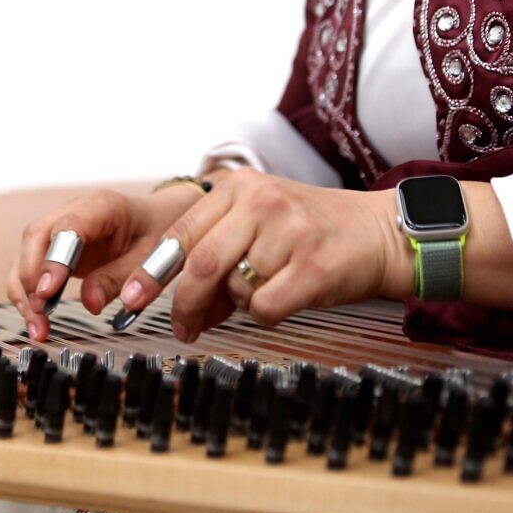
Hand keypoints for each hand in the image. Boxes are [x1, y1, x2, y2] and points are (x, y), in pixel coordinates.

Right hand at [7, 182, 203, 340]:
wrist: (159, 216)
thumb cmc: (156, 229)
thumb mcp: (151, 256)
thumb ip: (121, 278)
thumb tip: (91, 303)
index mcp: (102, 206)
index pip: (67, 228)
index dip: (54, 260)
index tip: (48, 292)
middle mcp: (73, 212)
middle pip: (36, 237)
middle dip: (32, 279)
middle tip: (40, 315)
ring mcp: (60, 228)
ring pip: (26, 253)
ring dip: (24, 291)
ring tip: (37, 327)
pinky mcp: (55, 247)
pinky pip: (31, 267)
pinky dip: (28, 293)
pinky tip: (36, 319)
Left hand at [115, 168, 411, 342]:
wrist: (378, 232)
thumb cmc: (312, 233)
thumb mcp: (259, 227)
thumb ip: (216, 258)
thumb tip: (182, 308)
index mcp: (239, 187)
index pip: (181, 231)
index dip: (153, 270)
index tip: (134, 296)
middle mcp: (261, 201)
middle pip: (200, 262)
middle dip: (185, 302)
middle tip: (183, 326)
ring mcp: (288, 231)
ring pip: (234, 287)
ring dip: (239, 302)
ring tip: (263, 290)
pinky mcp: (313, 266)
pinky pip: (265, 306)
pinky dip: (266, 313)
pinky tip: (285, 298)